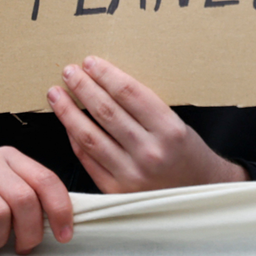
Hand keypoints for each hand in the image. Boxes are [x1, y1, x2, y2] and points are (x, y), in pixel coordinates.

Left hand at [48, 55, 247, 193]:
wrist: (199, 192)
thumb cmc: (188, 154)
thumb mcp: (178, 125)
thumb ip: (146, 111)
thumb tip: (108, 86)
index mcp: (170, 130)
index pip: (130, 94)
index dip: (107, 75)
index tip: (91, 63)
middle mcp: (150, 152)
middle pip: (107, 112)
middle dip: (84, 88)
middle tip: (69, 72)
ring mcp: (131, 174)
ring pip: (90, 136)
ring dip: (69, 112)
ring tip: (57, 95)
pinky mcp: (115, 190)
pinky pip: (87, 159)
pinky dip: (74, 138)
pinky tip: (67, 123)